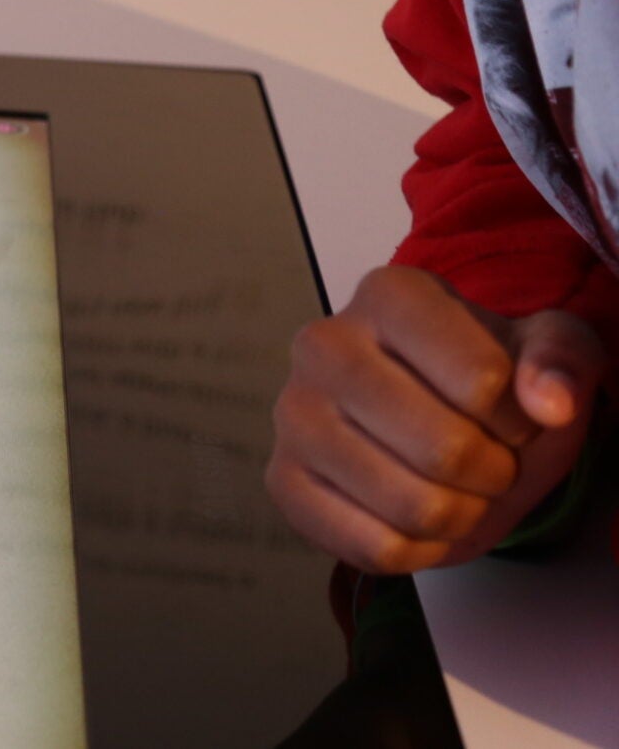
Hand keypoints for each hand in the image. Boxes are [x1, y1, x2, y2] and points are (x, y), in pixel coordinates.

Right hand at [267, 264, 601, 573]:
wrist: (433, 424)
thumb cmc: (490, 384)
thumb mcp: (551, 352)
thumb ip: (562, 361)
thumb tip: (550, 403)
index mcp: (389, 295)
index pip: (484, 381)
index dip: (521, 420)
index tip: (510, 414)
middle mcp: (323, 344)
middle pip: (446, 450)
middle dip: (492, 473)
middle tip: (486, 460)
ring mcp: (294, 413)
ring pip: (413, 506)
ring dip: (460, 515)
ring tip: (453, 487)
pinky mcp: (282, 479)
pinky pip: (374, 548)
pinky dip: (417, 550)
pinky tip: (413, 517)